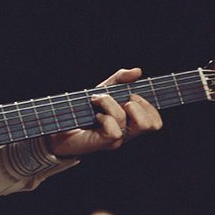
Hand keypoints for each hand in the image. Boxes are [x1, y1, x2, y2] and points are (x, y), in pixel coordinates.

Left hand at [46, 67, 162, 157]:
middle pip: (152, 126)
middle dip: (137, 104)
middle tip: (120, 99)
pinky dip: (104, 117)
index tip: (131, 94)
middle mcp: (126, 133)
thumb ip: (121, 78)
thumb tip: (138, 71)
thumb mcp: (105, 88)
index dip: (148, 105)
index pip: (156, 122)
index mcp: (131, 122)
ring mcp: (115, 140)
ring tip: (97, 101)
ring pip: (126, 120)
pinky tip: (95, 115)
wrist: (59, 121)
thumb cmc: (83, 106)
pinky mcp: (102, 144)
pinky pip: (114, 131)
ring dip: (110, 103)